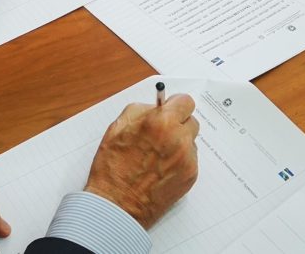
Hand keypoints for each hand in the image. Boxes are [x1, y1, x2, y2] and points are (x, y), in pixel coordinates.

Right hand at [84, 94, 199, 228]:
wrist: (117, 204)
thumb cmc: (113, 167)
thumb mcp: (118, 127)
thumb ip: (141, 110)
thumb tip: (156, 106)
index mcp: (161, 122)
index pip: (185, 101)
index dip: (176, 104)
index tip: (170, 108)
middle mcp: (178, 138)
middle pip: (191, 121)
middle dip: (177, 124)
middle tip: (161, 133)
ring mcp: (187, 159)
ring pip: (190, 141)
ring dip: (179, 143)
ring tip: (157, 155)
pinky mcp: (191, 176)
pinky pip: (190, 159)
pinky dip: (179, 161)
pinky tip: (160, 168)